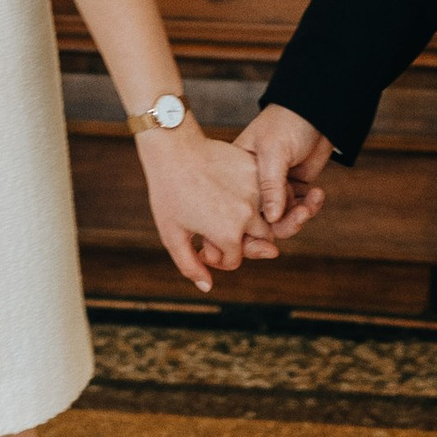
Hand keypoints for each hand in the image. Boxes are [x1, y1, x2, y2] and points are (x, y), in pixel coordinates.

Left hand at [136, 124, 277, 296]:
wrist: (174, 150)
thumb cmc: (168, 193)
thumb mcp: (172, 235)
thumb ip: (190, 266)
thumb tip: (207, 287)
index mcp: (228, 234)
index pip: (235, 259)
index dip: (219, 258)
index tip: (204, 246)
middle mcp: (248, 215)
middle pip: (261, 240)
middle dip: (245, 240)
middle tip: (225, 231)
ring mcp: (255, 190)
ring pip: (268, 215)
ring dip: (256, 218)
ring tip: (232, 212)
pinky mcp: (255, 170)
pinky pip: (265, 189)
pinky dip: (257, 194)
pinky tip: (235, 190)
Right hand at [243, 102, 333, 237]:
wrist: (316, 110)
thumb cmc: (286, 123)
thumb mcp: (274, 151)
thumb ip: (271, 186)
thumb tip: (271, 219)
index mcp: (237, 176)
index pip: (231, 213)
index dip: (238, 235)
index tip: (253, 246)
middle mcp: (253, 186)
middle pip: (256, 224)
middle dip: (274, 232)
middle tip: (292, 228)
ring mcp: (275, 188)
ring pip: (281, 220)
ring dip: (297, 217)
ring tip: (309, 205)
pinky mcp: (294, 188)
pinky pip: (299, 209)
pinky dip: (310, 206)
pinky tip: (317, 193)